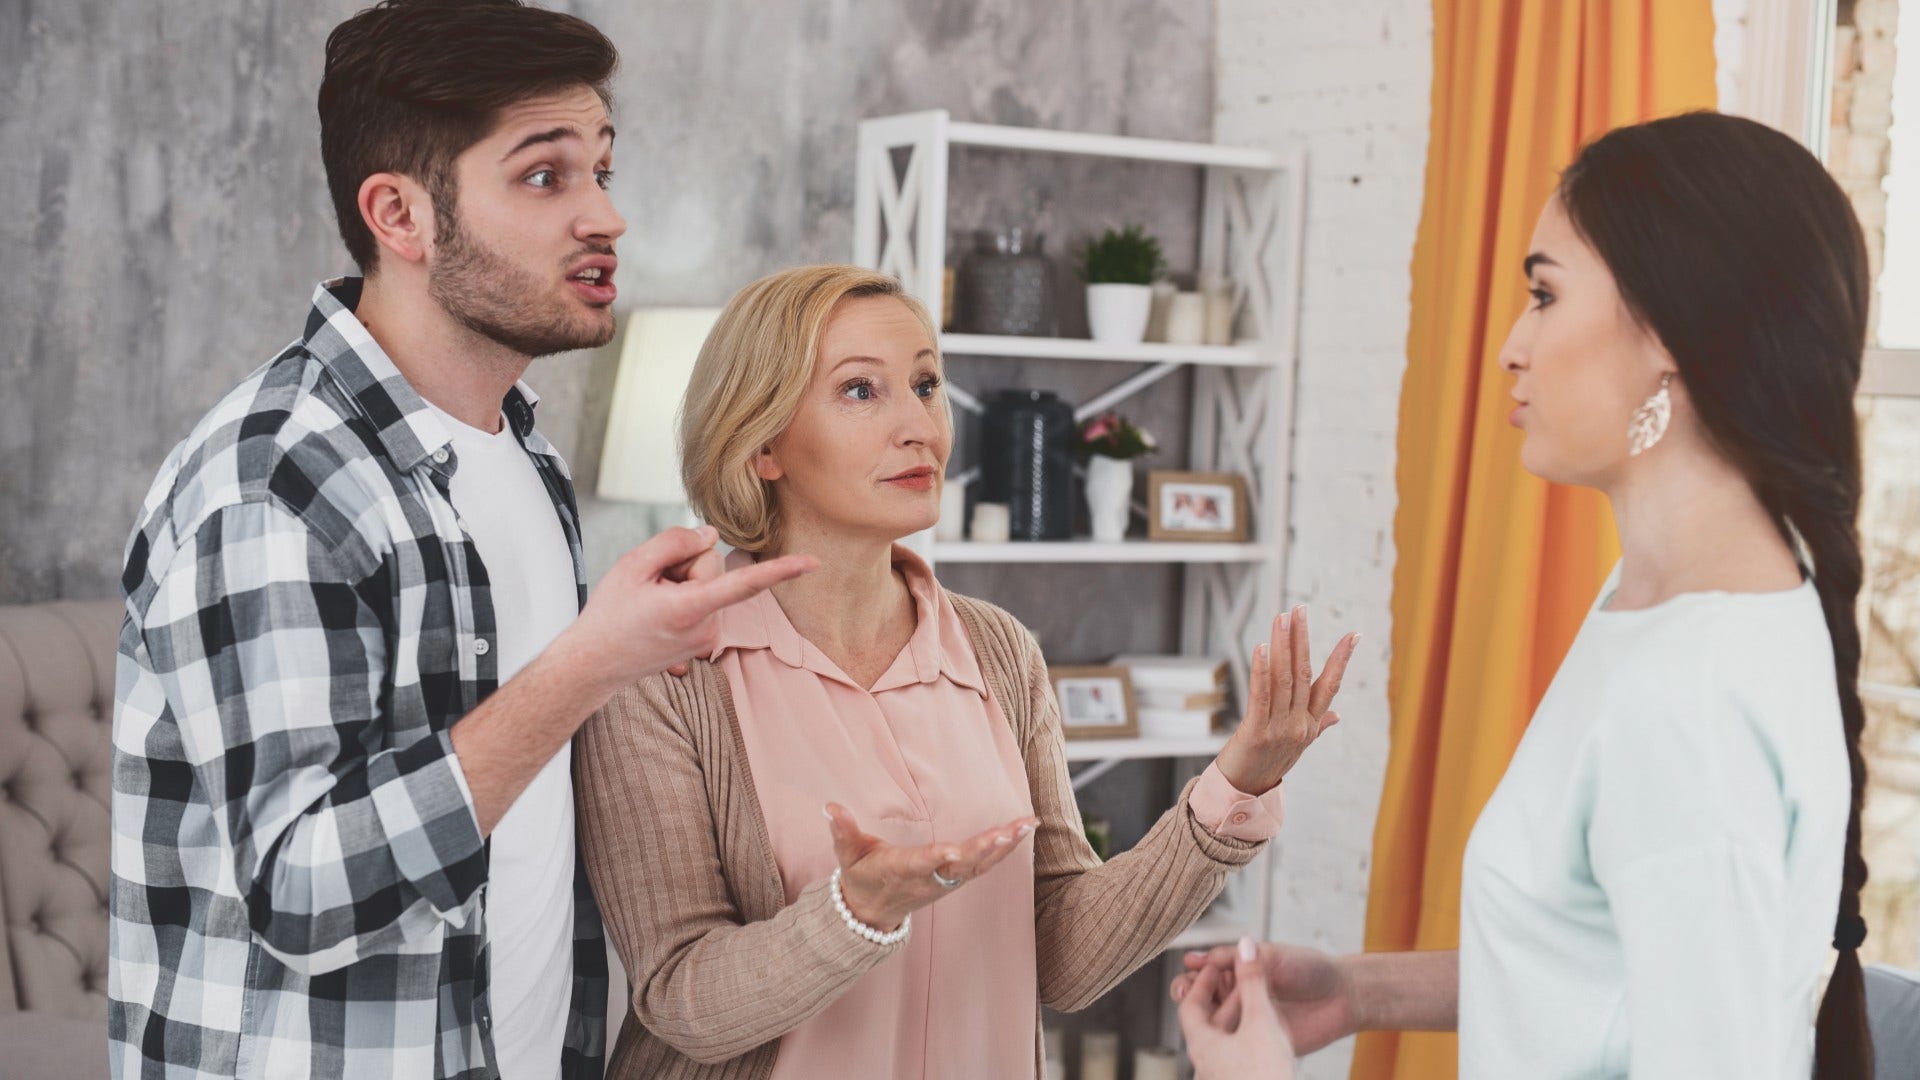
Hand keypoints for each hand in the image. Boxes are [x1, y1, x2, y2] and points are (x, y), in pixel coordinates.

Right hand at [562, 526, 815, 696]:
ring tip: (650, 603)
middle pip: (713, 568)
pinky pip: (703, 601)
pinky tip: (656, 613)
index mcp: (690, 609)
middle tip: (650, 585)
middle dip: (684, 565)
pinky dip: (682, 598)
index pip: (744, 584)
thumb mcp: (632, 566)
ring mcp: (707, 638)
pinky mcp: (704, 641)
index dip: (780, 570)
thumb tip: (710, 534)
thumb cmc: (609, 616)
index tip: (813, 563)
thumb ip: (674, 542)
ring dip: (681, 583)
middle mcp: (706, 628)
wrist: (593, 664)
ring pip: (708, 585)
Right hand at [824, 802, 1038, 930]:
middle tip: (1010, 830)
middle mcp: (928, 878)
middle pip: (961, 865)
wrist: (872, 914)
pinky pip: (985, 865)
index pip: (921, 863)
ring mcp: (945, 882)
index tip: (954, 849)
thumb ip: (842, 832)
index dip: (937, 857)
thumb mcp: (847, 856)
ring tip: (1028, 824)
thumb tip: (829, 807)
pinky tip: (1023, 830)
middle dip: (986, 848)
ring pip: (979, 865)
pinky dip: (1005, 849)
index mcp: (900, 870)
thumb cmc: (860, 877)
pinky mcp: (956, 880)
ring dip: (1005, 845)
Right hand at [1172, 940, 1355, 1053]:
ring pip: (1211, 1020)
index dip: (1194, 969)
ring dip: (1201, 1017)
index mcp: (1238, 968)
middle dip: (1188, 992)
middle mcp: (1237, 993)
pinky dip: (1220, 1040)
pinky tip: (1217, 1036)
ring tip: (1201, 1013)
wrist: (1342, 998)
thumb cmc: (1310, 969)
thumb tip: (1199, 956)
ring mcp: (1245, 1018)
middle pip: (1200, 994)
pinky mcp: (1256, 1041)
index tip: (1191, 967)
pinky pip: (1232, 1042)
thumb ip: (1238, 958)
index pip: (1205, 968)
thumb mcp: (1273, 956)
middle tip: (1187, 992)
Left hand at [1213, 605, 1357, 793]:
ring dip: (1282, 645)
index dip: (1341, 659)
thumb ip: (1318, 725)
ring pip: (1284, 678)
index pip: (1330, 685)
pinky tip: (1261, 647)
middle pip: (1304, 674)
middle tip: (1300, 609)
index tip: (1353, 634)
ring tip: (1282, 617)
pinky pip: (1261, 695)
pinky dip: (1262, 670)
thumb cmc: (1269, 764)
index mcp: (1311, 724)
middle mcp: (1299, 724)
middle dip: (1302, 639)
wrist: (1244, 793)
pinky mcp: (1257, 732)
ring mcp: (1279, 728)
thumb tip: (1337, 714)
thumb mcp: (1298, 746)